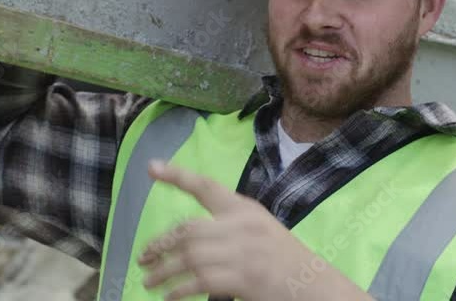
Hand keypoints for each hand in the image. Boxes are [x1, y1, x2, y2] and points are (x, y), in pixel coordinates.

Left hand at [139, 160, 371, 300]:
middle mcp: (241, 226)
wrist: (312, 283)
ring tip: (148, 280)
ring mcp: (241, 253)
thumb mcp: (261, 229)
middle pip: (188, 230)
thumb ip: (230, 227)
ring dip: (163, 271)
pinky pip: (198, 282)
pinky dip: (178, 291)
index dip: (178, 176)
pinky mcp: (241, 279)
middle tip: (143, 256)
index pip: (207, 187)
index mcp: (245, 209)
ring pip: (188, 257)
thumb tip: (189, 239)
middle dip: (160, 244)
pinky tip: (168, 297)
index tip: (151, 167)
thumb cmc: (285, 258)